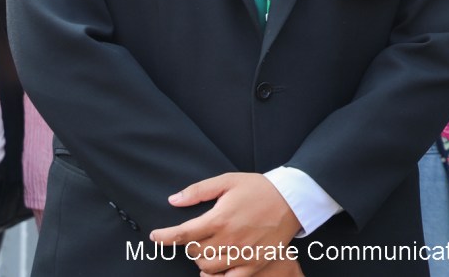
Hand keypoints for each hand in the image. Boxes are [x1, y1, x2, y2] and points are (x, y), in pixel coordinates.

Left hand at [150, 173, 300, 276]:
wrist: (293, 200)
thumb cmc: (260, 188)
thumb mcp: (228, 181)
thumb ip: (198, 191)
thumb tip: (174, 200)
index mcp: (220, 218)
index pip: (183, 234)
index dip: (164, 237)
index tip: (156, 236)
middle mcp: (229, 239)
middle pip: (193, 252)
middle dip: (188, 244)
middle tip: (194, 235)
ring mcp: (242, 254)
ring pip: (206, 267)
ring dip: (200, 259)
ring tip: (206, 247)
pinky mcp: (254, 264)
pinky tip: (213, 270)